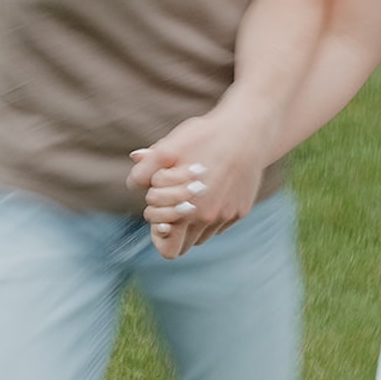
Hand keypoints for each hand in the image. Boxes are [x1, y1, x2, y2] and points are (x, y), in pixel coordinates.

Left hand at [128, 110, 266, 258]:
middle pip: (185, 247)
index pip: (168, 249)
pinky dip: (212, 214)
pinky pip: (220, 224)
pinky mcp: (241, 210)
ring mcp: (227, 216)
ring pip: (203, 236)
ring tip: (190, 196)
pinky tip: (211, 190)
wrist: (247, 131)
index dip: (158, 232)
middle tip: (171, 204)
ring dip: (193, 223)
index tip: (158, 213)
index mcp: (187, 211)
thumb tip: (133, 183)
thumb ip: (146, 170)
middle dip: (174, 230)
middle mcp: (209, 219)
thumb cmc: (205, 137)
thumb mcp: (169, 148)